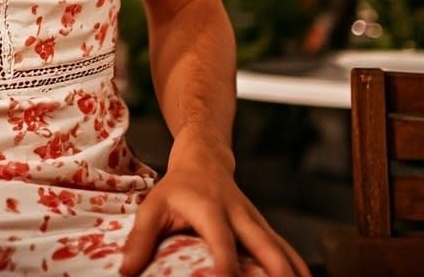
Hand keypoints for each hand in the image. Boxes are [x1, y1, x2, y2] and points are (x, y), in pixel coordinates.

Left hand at [119, 136, 309, 276]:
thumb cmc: (176, 188)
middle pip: (266, 246)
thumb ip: (140, 238)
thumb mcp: (153, 206)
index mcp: (211, 210)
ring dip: (294, 272)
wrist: (204, 158)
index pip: (222, 243)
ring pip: (282, 249)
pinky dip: (297, 267)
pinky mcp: (264, 228)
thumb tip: (126, 272)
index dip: (226, 268)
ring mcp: (256, 221)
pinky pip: (286, 250)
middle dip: (278, 272)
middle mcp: (239, 215)